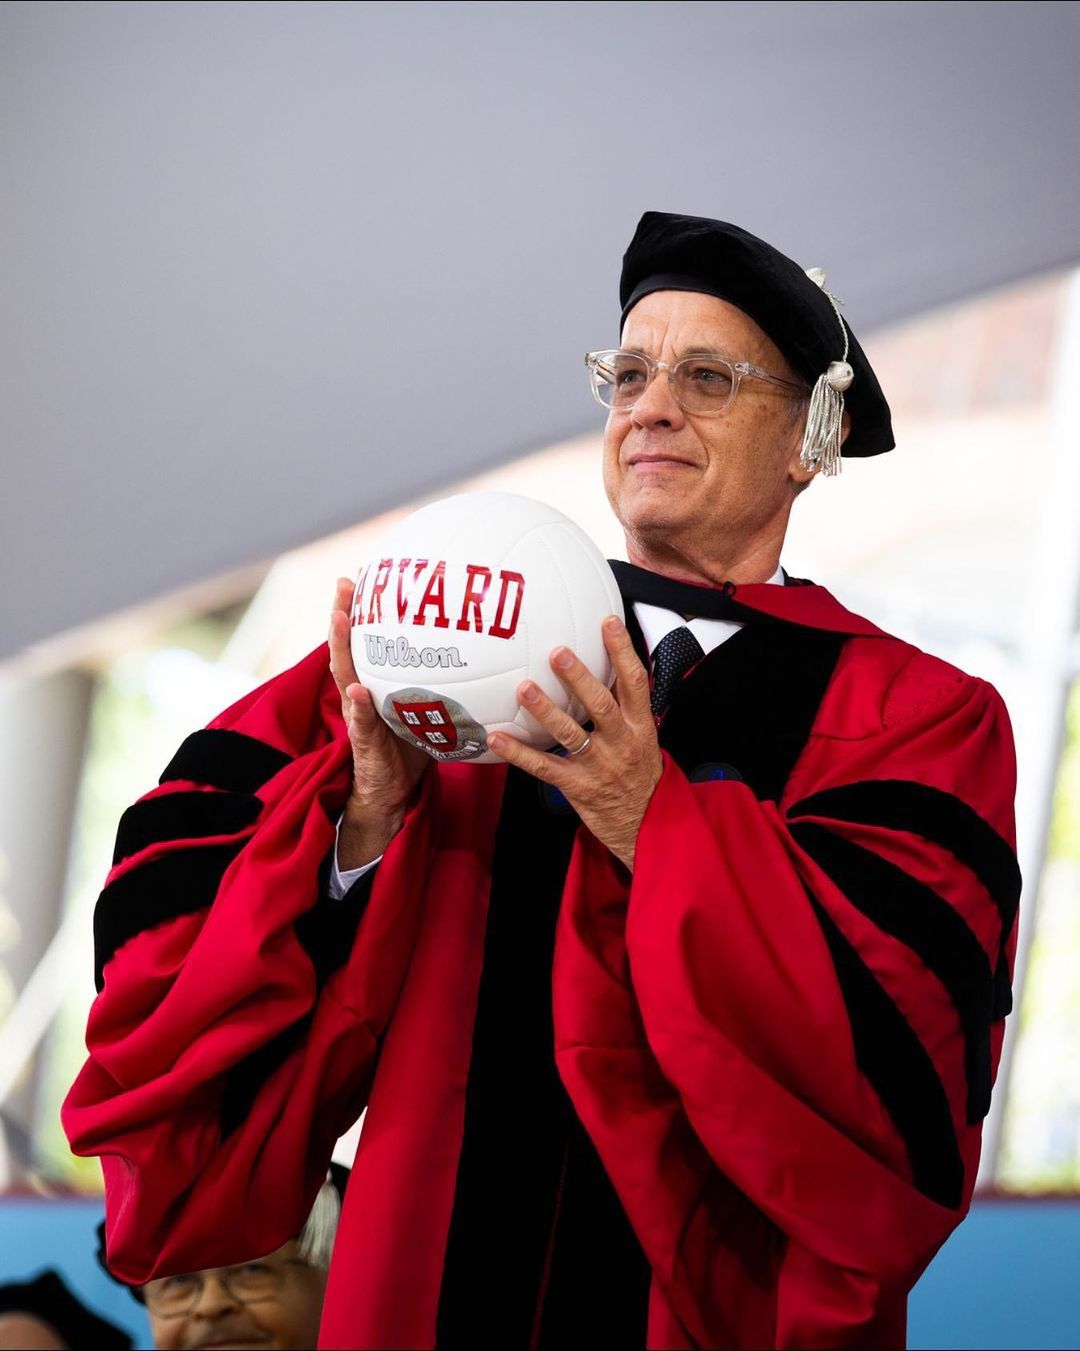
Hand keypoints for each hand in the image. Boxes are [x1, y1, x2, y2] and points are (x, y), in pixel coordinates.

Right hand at [329, 577, 430, 867]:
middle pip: (347, 649)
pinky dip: (359, 707)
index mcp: (376, 685)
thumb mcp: (430, 711)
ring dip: (340, 649)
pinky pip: (360, 722)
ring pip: (344, 677)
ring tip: (340, 621)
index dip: (365, 609)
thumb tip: (489, 658)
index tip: (365, 576)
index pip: (367, 641)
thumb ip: (447, 685)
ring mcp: (358, 717)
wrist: (392, 794)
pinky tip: (359, 692)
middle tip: (344, 584)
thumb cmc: (412, 749)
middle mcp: (361, 695)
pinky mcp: (362, 743)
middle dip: (342, 615)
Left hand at [486, 615, 662, 870]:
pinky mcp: (579, 788)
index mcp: (641, 726)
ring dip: (545, 710)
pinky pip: (545, 767)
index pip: (636, 682)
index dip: (623, 651)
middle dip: (580, 677)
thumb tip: (605, 667)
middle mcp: (622, 743)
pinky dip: (519, 753)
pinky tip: (496, 738)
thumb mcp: (645, 740)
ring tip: (523, 688)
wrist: (647, 828)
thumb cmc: (641, 777)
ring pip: (571, 734)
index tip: (607, 622)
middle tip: (557, 652)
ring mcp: (600, 767)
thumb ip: (626, 708)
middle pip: (601, 705)